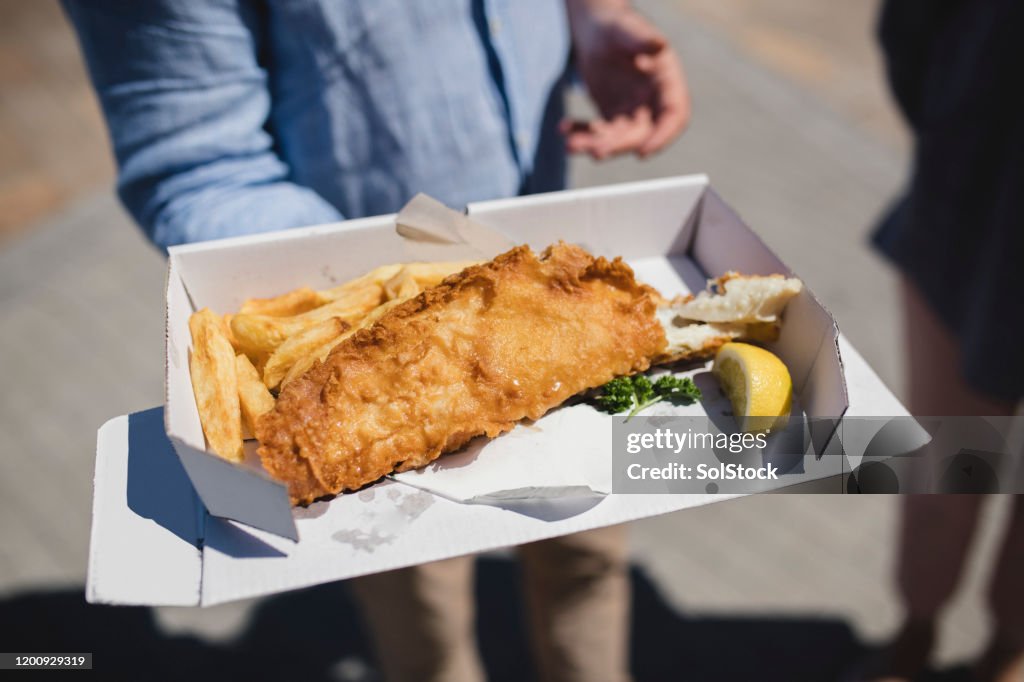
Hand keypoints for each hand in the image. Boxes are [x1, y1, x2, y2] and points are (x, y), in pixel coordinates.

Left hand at [563, 4, 689, 159]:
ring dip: (594, 143)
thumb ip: (642, 39)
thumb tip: (659, 44)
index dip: (663, 136)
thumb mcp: (627, 29)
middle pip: (641, 134)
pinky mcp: (611, 115)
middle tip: (596, 152)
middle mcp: (653, 102)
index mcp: (667, 83)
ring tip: (571, 145)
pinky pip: (597, 131)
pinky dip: (580, 132)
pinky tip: (563, 128)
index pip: (674, 115)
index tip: (643, 153)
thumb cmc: (617, 24)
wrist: (597, 29)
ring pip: (616, 137)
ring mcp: (631, 112)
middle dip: (618, 145)